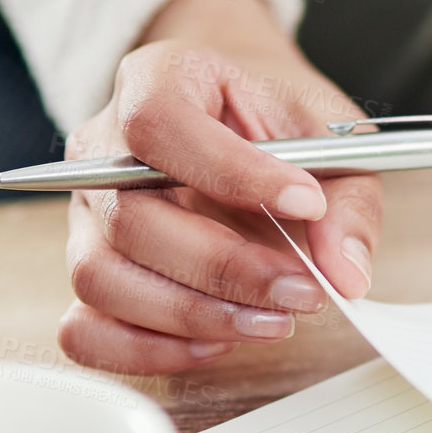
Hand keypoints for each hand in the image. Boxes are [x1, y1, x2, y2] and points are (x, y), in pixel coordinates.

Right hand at [58, 0, 380, 373]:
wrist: (239, 115)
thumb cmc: (278, 120)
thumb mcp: (330, 136)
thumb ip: (346, 199)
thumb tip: (347, 272)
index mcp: (156, 82)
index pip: (160, 125)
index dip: (232, 172)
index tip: (306, 203)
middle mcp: (101, 150)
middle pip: (130, 218)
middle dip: (225, 269)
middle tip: (304, 292)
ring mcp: (88, 215)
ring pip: (101, 277)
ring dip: (191, 316)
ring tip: (272, 322)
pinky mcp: (93, 269)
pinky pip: (84, 329)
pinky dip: (146, 350)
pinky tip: (216, 343)